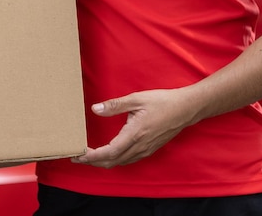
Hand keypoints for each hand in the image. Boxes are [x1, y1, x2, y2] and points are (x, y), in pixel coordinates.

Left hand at [71, 88, 197, 167]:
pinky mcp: (149, 149)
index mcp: (135, 134)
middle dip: (92, 162)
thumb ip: (115, 105)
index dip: (92, 156)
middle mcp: (140, 146)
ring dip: (102, 162)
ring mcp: (146, 150)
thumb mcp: (136, 99)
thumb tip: (95, 109)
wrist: (186, 109)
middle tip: (76, 158)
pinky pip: (129, 160)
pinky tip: (108, 155)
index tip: (78, 155)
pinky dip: (114, 160)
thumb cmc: (162, 102)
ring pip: (120, 162)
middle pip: (112, 161)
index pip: (109, 152)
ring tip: (87, 157)